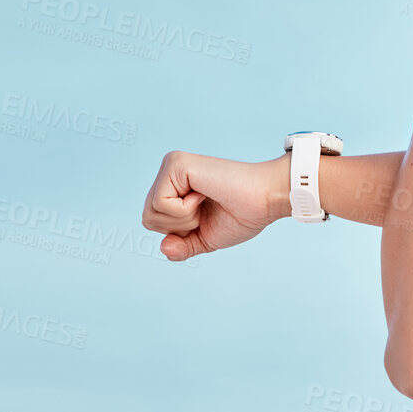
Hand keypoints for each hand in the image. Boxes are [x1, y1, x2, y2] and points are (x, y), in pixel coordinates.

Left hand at [141, 150, 289, 260]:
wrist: (265, 201)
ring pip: (151, 211)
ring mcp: (172, 164)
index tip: (206, 216)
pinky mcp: (176, 164)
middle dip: (179, 227)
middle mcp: (169, 171)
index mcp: (174, 186)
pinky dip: (184, 210)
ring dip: (183, 218)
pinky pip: (160, 204)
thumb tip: (163, 247)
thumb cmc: (242, 215)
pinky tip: (203, 194)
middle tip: (206, 209)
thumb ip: (182, 246)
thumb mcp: (205, 238)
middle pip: (148, 218)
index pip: (153, 222)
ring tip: (205, 200)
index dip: (180, 232)